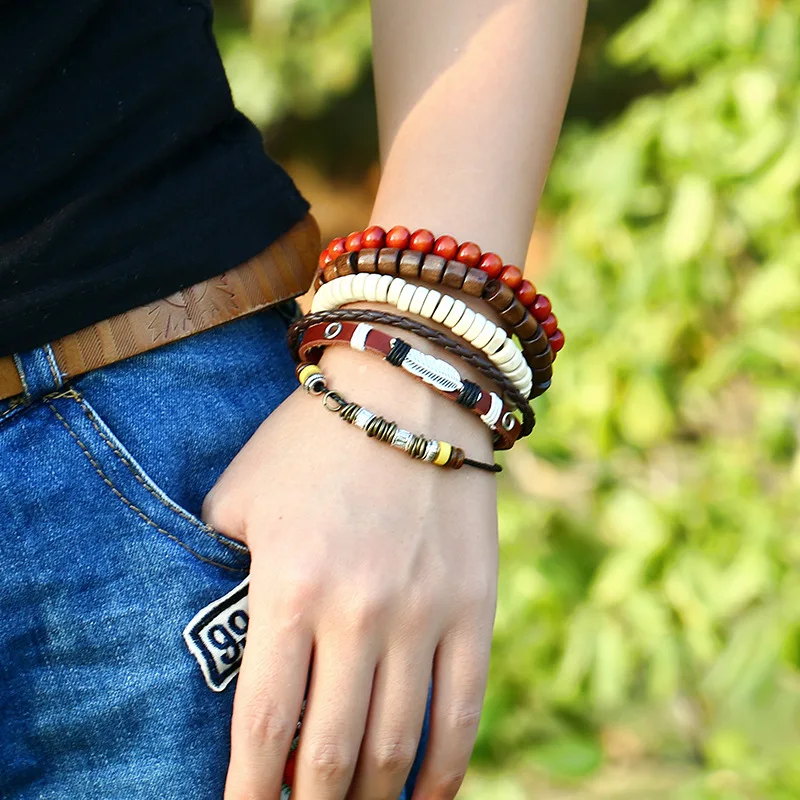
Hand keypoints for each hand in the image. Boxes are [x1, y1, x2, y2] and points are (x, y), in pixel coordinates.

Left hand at [202, 345, 498, 799]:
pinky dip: (442, 771)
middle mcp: (358, 612)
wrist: (410, 391)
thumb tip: (215, 640)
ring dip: (369, 798)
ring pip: (397, 747)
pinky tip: (424, 797)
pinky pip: (463, 712)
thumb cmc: (313, 441)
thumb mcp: (239, 494)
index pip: (262, 727)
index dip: (248, 794)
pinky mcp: (475, 608)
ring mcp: (424, 614)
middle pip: (330, 754)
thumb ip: (217, 569)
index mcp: (288, 586)